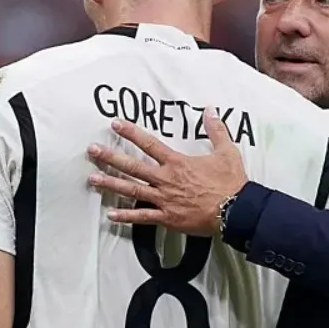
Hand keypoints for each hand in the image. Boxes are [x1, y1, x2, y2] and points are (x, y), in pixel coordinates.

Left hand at [87, 109, 247, 236]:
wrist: (236, 210)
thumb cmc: (231, 182)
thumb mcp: (227, 151)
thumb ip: (216, 130)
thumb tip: (210, 110)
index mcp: (177, 162)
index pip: (149, 144)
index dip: (130, 133)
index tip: (114, 124)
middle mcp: (166, 179)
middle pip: (132, 166)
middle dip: (110, 157)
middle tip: (92, 151)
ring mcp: (164, 199)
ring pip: (132, 190)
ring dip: (111, 184)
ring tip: (92, 180)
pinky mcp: (167, 217)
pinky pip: (142, 217)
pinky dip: (126, 216)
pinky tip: (110, 215)